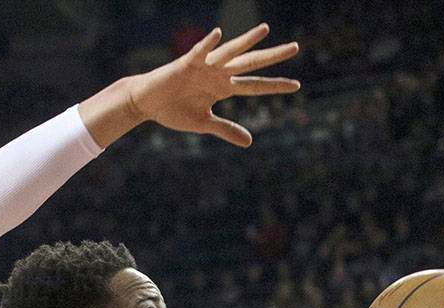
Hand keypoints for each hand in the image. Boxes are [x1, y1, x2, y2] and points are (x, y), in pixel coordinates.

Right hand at [126, 24, 299, 146]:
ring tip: (265, 29)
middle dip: (272, 57)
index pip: (255, 86)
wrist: (147, 103)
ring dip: (247, 41)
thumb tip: (250, 142)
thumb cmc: (173, 110)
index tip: (297, 86)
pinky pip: (200, 51)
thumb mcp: (203, 124)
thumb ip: (226, 130)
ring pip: (231, 52)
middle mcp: (218, 74)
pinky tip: (218, 34)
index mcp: (223, 88)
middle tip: (296, 47)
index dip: (274, 86)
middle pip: (251, 64)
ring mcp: (204, 67)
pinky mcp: (186, 63)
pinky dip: (208, 43)